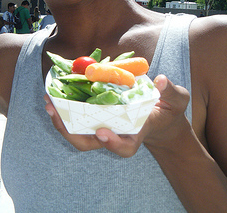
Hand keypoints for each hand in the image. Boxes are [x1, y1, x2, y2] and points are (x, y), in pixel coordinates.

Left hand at [44, 75, 189, 157]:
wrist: (158, 116)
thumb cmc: (168, 109)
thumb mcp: (177, 100)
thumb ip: (172, 92)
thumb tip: (160, 80)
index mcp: (137, 133)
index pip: (126, 147)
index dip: (114, 144)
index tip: (103, 133)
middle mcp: (117, 133)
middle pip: (91, 143)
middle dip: (71, 133)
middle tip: (57, 114)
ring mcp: (104, 126)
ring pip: (79, 133)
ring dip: (61, 120)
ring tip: (49, 103)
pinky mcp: (96, 117)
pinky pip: (77, 118)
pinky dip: (65, 108)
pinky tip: (54, 95)